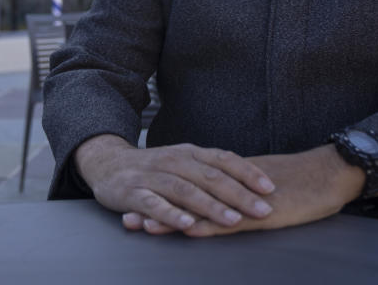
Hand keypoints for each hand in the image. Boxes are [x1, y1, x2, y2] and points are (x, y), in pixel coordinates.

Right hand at [74, 134, 275, 232]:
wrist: (107, 163)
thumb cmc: (154, 167)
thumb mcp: (183, 161)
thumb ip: (211, 170)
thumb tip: (251, 183)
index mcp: (189, 152)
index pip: (223, 159)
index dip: (248, 172)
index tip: (270, 188)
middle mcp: (173, 160)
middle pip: (210, 176)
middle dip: (239, 194)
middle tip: (263, 209)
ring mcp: (152, 176)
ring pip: (185, 190)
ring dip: (211, 206)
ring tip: (232, 220)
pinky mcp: (132, 192)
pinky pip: (153, 203)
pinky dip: (171, 214)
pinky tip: (187, 224)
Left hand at [127, 144, 364, 236]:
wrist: (331, 173)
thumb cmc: (302, 182)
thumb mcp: (264, 187)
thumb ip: (241, 192)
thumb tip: (223, 201)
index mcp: (230, 178)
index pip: (188, 186)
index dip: (163, 195)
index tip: (137, 203)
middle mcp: (231, 185)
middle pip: (186, 196)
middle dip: (157, 207)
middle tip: (128, 218)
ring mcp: (244, 199)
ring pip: (201, 208)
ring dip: (172, 218)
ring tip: (144, 227)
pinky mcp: (261, 213)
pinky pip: (230, 219)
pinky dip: (207, 224)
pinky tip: (189, 230)